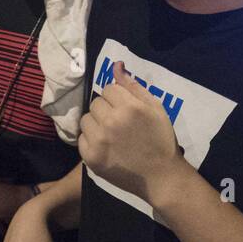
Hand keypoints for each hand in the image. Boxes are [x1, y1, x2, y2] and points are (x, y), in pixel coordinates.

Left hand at [78, 61, 184, 202]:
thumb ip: (133, 86)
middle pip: (96, 103)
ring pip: (86, 119)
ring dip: (96, 123)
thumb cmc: (161, 139)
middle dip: (106, 109)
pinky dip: (91, 140)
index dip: (117, 98)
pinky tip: (106, 147)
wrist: (161, 176)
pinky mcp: (90, 157)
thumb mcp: (155, 108)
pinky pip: (81, 138)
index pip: (108, 88)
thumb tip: (116, 65)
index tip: (126, 110)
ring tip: (112, 135)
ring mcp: (99, 140)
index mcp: (129, 107)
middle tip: (120, 123)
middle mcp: (111, 121)